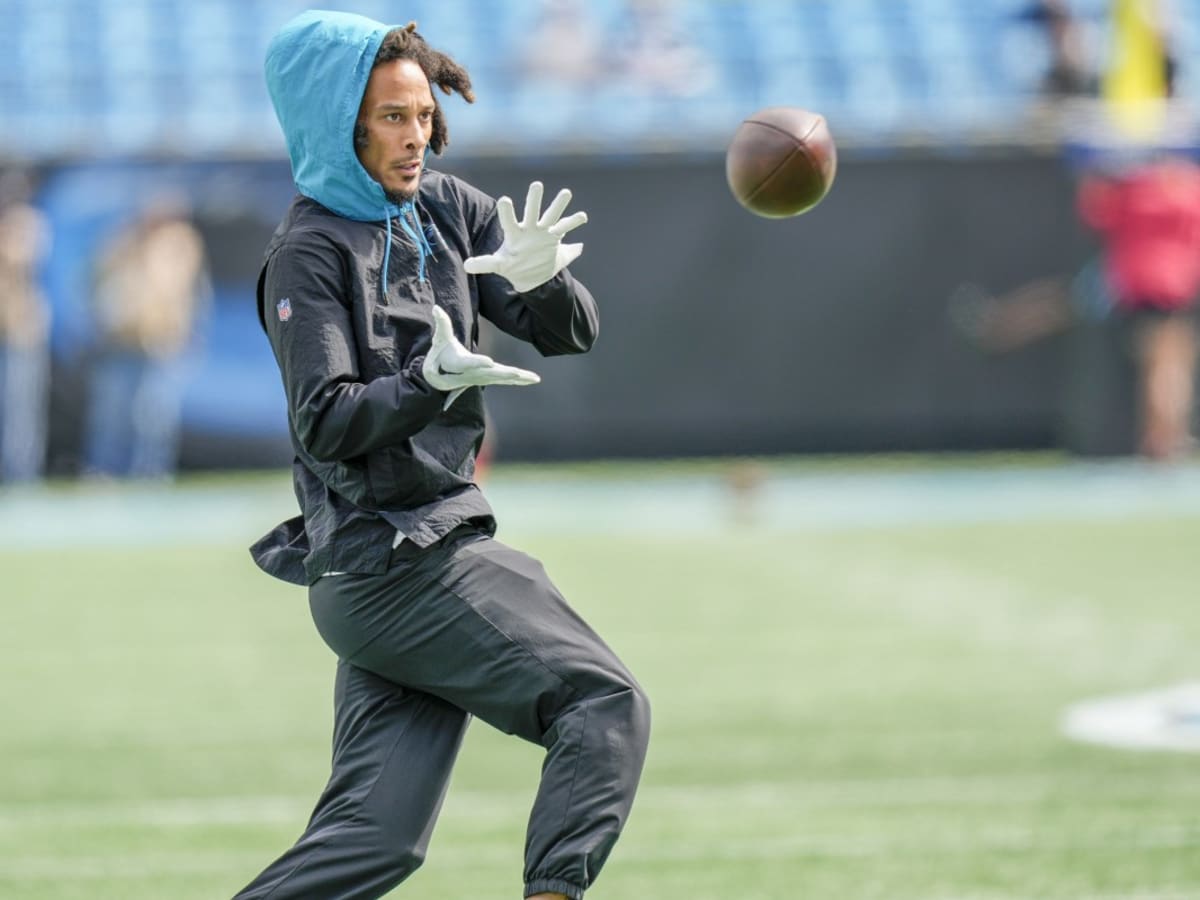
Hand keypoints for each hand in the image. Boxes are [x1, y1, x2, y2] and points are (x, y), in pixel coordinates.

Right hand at [422, 306, 539, 408]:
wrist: (439, 377)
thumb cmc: (441, 354)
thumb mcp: (440, 338)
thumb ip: (442, 324)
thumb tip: (436, 308)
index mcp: (461, 364)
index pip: (470, 363)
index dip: (479, 362)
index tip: (489, 362)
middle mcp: (474, 373)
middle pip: (492, 374)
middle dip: (506, 374)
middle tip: (518, 373)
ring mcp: (483, 377)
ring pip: (503, 378)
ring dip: (519, 379)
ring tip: (535, 378)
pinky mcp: (490, 378)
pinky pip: (506, 380)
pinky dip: (520, 380)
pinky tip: (533, 379)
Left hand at [463, 181, 586, 291]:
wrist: (531, 274)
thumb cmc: (512, 266)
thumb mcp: (498, 265)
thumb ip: (484, 263)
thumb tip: (466, 265)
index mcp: (515, 233)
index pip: (509, 220)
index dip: (507, 211)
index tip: (505, 199)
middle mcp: (529, 228)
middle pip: (532, 211)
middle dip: (534, 199)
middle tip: (536, 185)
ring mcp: (543, 231)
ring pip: (552, 215)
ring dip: (558, 204)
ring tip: (566, 193)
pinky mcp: (555, 238)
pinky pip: (565, 228)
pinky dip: (574, 222)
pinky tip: (582, 216)